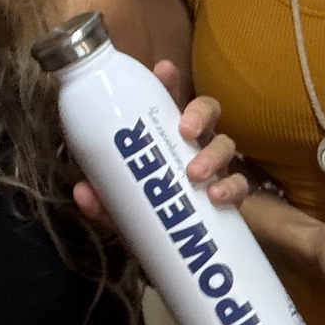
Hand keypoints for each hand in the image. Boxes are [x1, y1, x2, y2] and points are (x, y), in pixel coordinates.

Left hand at [73, 60, 249, 226]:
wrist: (174, 255)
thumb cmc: (148, 219)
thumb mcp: (120, 211)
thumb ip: (103, 203)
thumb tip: (83, 191)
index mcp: (166, 138)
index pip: (169, 101)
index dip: (169, 82)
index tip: (164, 70)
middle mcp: (194, 146)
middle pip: (208, 111)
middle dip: (199, 114)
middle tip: (184, 130)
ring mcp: (216, 169)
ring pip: (226, 144)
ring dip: (213, 155)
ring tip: (195, 174)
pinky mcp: (232, 196)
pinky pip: (242, 185)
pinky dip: (232, 188)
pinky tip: (217, 197)